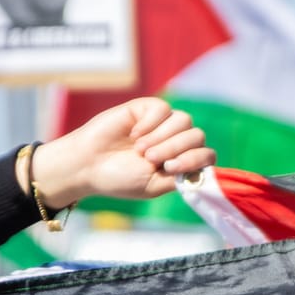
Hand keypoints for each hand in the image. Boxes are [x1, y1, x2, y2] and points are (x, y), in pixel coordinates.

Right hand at [31, 98, 215, 206]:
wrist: (87, 165)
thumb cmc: (119, 178)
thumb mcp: (153, 186)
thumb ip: (179, 178)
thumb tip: (204, 170)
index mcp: (181, 161)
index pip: (206, 155)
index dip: (195, 159)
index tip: (171, 168)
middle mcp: (175, 141)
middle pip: (197, 136)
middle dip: (175, 148)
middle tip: (149, 159)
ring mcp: (162, 124)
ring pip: (183, 121)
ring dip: (162, 137)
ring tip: (140, 150)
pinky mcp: (146, 109)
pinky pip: (163, 109)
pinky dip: (150, 123)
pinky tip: (134, 134)